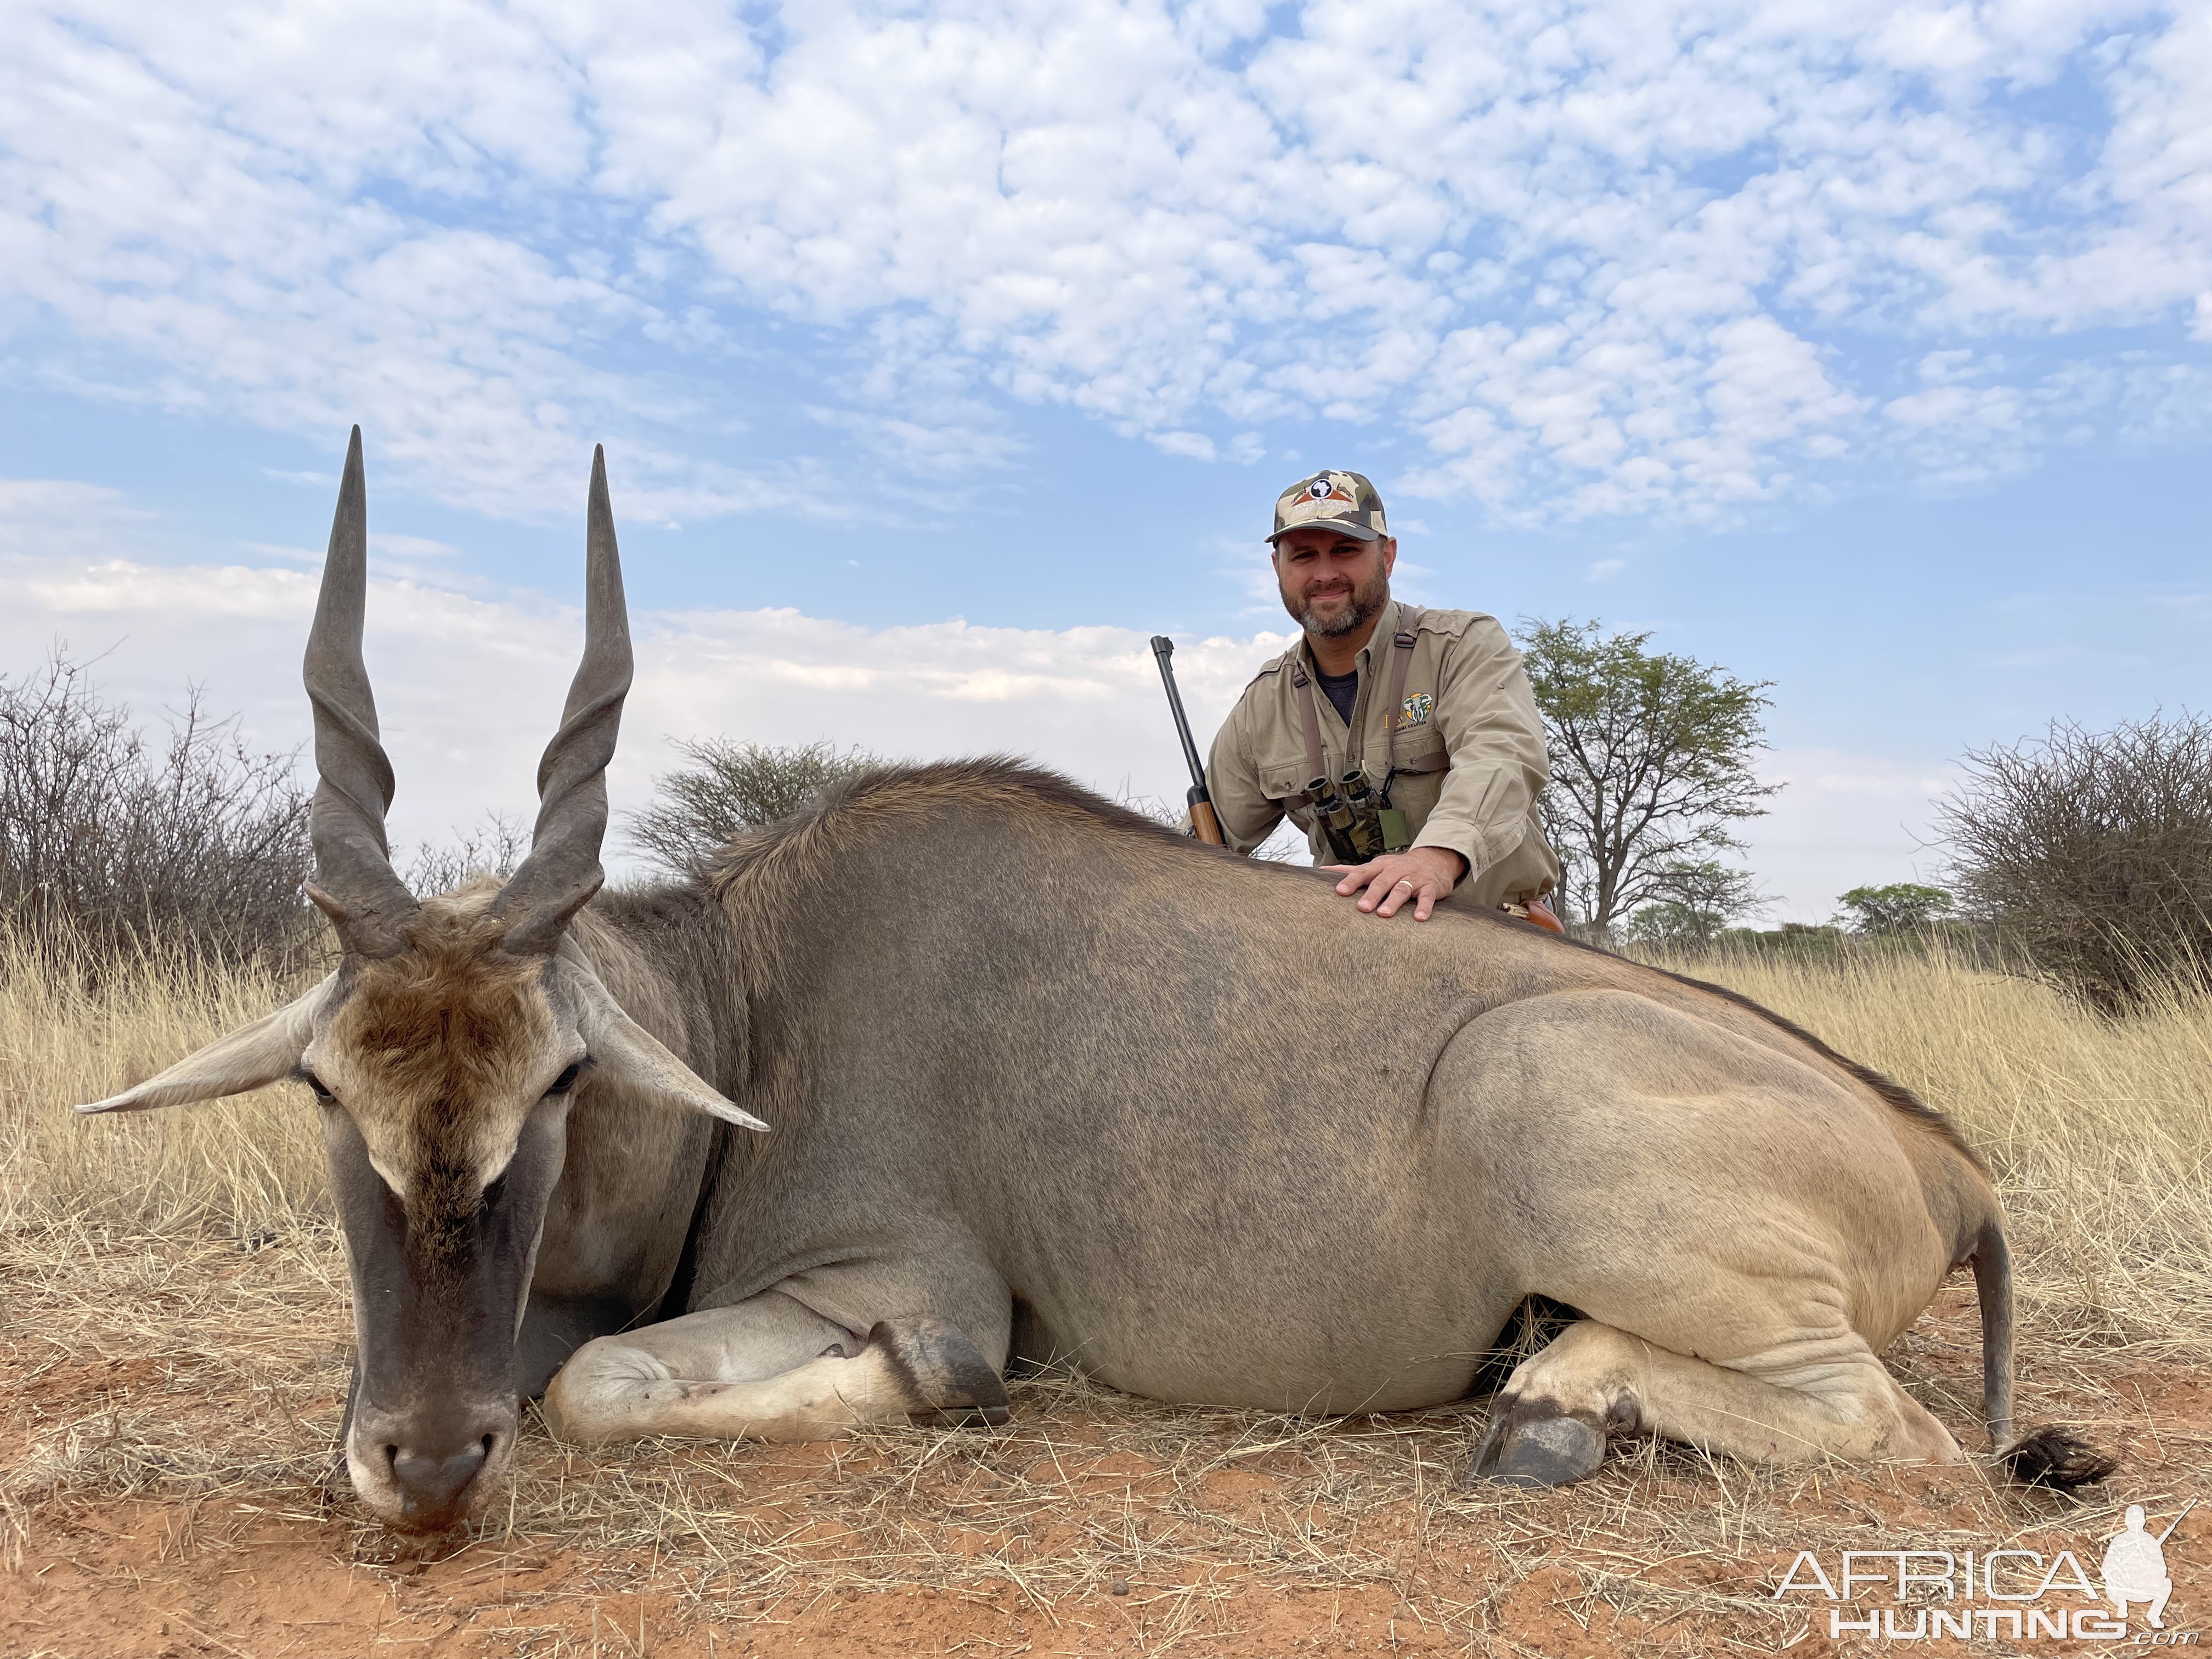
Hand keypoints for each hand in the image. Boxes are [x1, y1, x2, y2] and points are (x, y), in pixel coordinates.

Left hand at [1325, 846, 1467, 920]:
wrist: (1434, 859)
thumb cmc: (1398, 867)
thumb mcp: (1376, 866)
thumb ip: (1352, 871)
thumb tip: (1323, 870)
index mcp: (1380, 867)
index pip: (1363, 872)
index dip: (1351, 881)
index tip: (1340, 891)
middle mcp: (1395, 871)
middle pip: (1382, 882)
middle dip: (1372, 894)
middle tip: (1362, 908)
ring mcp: (1414, 878)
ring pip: (1402, 889)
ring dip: (1393, 901)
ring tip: (1384, 914)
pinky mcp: (1430, 887)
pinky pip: (1427, 897)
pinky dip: (1424, 907)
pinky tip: (1419, 918)